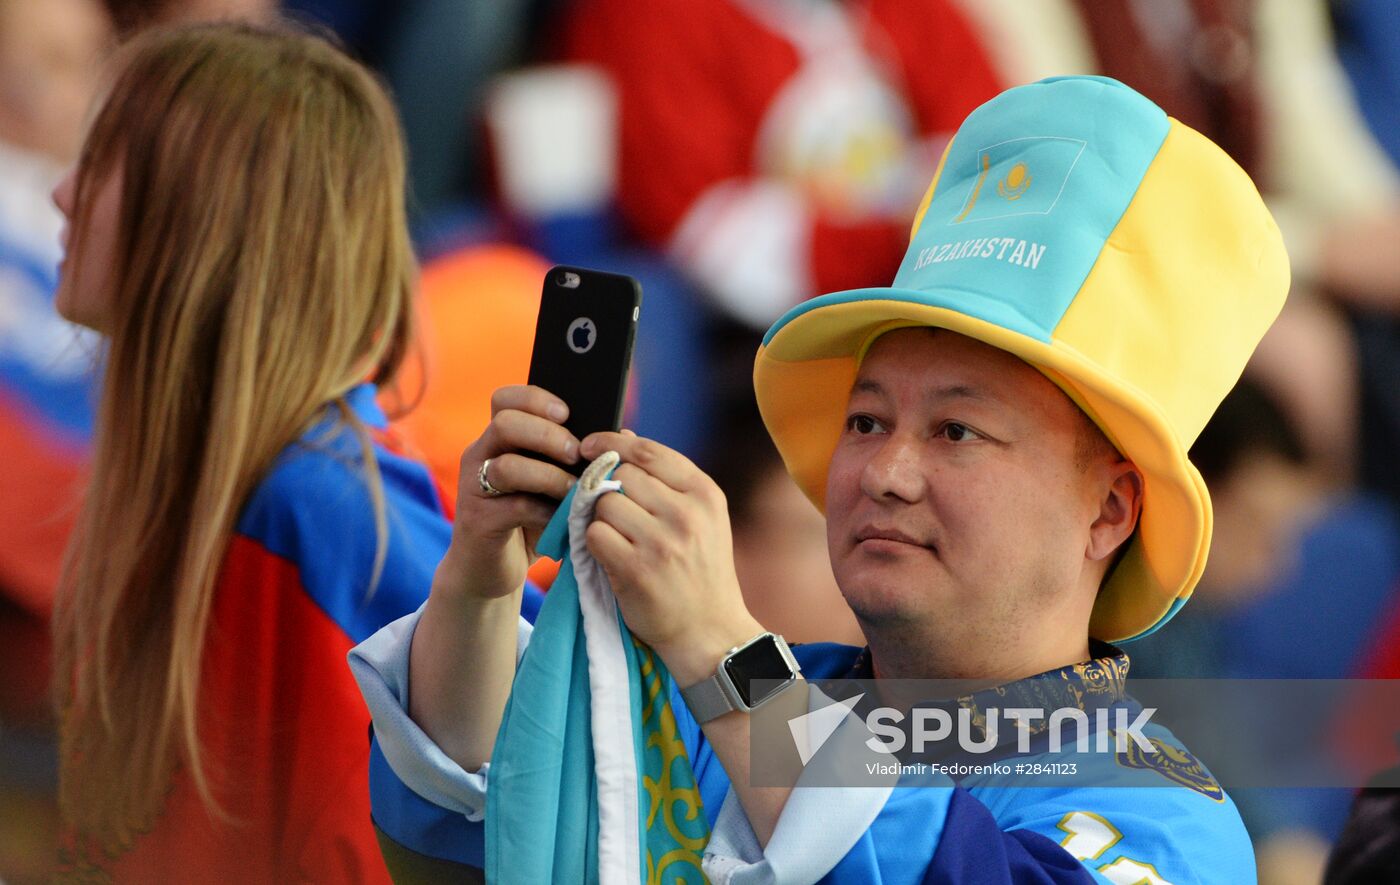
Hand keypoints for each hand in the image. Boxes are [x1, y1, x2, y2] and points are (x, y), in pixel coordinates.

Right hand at [440, 385, 578, 600]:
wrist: (494, 570)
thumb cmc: (531, 520)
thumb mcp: (557, 485)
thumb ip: (580, 458)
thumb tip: (625, 435)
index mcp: (500, 438)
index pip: (506, 399)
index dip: (535, 398)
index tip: (567, 413)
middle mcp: (481, 454)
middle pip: (505, 422)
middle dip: (546, 433)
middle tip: (575, 452)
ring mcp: (474, 486)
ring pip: (506, 465)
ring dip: (548, 474)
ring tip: (574, 488)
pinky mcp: (477, 519)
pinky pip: (512, 506)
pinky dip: (543, 511)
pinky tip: (562, 519)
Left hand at [581, 432, 763, 684]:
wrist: (710, 631)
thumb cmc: (700, 570)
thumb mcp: (701, 518)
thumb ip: (665, 478)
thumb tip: (622, 437)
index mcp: (704, 494)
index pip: (647, 451)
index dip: (612, 444)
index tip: (591, 447)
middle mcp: (686, 514)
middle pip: (621, 476)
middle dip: (612, 491)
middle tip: (620, 517)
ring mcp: (661, 542)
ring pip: (604, 504)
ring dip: (602, 520)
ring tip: (622, 541)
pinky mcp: (636, 570)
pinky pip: (594, 536)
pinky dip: (596, 545)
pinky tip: (614, 558)